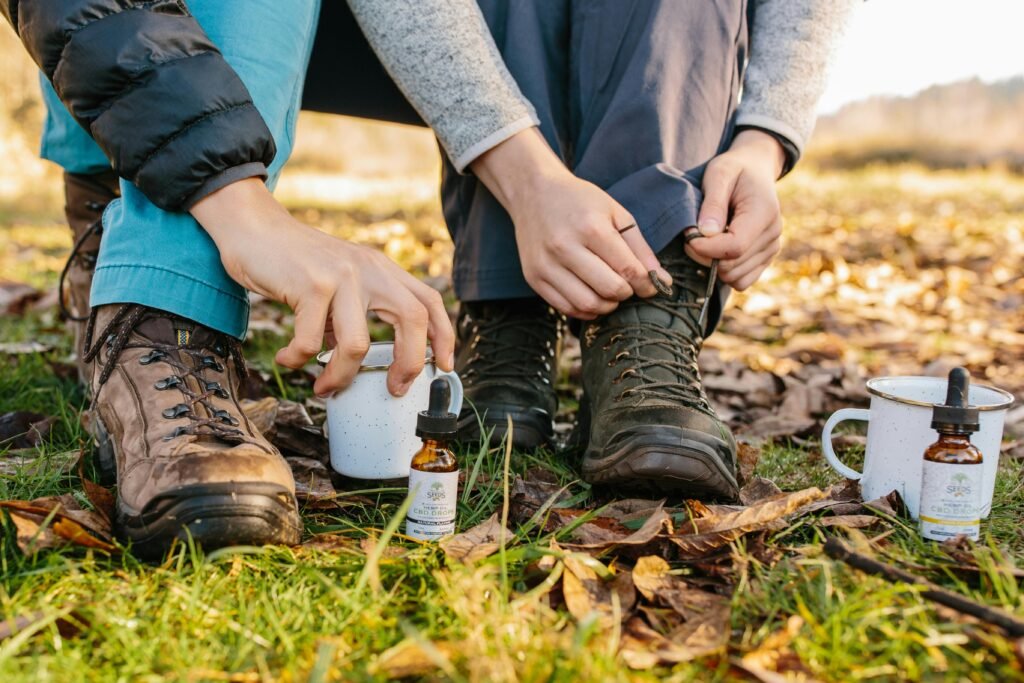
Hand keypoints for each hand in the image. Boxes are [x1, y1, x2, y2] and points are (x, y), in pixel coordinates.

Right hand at [191, 179, 453, 397]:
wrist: (252, 226)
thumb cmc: (293, 262)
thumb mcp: (340, 277)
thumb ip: (357, 309)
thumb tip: (358, 361)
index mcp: (381, 269)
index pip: (428, 301)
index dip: (444, 335)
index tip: (444, 365)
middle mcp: (369, 269)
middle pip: (412, 319)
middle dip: (409, 363)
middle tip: (394, 389)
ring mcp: (342, 275)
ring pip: (358, 344)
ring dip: (340, 376)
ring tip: (323, 386)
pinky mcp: (310, 284)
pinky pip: (310, 342)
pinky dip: (296, 359)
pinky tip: (287, 358)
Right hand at [471, 128, 670, 319]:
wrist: (533, 192)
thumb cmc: (579, 201)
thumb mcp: (615, 213)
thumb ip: (639, 248)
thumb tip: (661, 281)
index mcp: (591, 228)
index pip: (628, 270)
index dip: (646, 284)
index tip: (651, 286)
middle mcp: (565, 247)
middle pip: (609, 290)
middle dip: (626, 294)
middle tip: (628, 286)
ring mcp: (546, 264)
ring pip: (587, 305)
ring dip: (607, 305)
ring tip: (610, 292)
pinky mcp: (533, 277)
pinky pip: (565, 307)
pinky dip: (585, 310)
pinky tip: (592, 296)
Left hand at [687, 129, 785, 290]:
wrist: (755, 170)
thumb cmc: (734, 169)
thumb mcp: (719, 174)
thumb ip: (713, 203)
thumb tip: (706, 233)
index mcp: (764, 213)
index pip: (734, 246)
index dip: (706, 248)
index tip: (688, 236)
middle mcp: (773, 234)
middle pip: (732, 266)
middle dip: (705, 256)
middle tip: (692, 235)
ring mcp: (771, 249)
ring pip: (735, 277)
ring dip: (713, 264)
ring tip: (707, 240)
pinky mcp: (765, 258)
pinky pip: (742, 281)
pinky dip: (725, 271)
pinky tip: (717, 250)